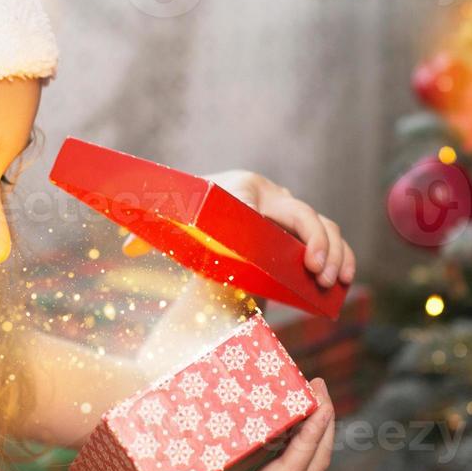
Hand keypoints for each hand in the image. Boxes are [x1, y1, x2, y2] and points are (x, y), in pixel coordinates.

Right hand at [117, 378, 336, 470]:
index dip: (308, 440)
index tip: (318, 408)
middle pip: (313, 465)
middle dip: (324, 425)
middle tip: (319, 383)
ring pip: (311, 465)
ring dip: (320, 430)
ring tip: (314, 390)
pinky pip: (297, 467)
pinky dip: (305, 440)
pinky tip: (295, 413)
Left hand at [124, 170, 355, 288]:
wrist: (212, 204)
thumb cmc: (192, 216)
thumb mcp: (174, 223)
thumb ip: (151, 233)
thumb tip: (128, 246)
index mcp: (239, 188)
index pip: (253, 199)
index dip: (264, 221)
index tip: (265, 241)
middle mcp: (270, 195)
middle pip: (300, 213)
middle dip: (314, 242)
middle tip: (314, 274)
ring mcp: (290, 210)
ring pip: (323, 224)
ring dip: (333, 252)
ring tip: (331, 282)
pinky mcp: (303, 228)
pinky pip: (331, 238)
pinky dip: (342, 256)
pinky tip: (344, 279)